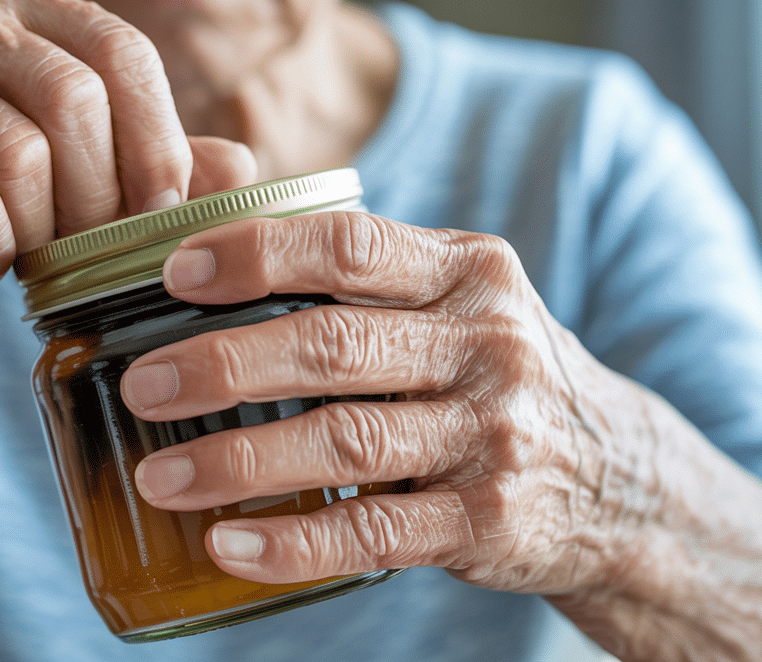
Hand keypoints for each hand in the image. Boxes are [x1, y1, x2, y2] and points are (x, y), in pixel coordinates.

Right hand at [0, 0, 254, 332]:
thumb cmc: (1, 204)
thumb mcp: (95, 178)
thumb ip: (168, 164)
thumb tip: (242, 167)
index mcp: (25, 2)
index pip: (122, 51)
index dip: (157, 143)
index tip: (160, 212)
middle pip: (74, 101)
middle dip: (98, 199)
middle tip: (87, 249)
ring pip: (20, 158)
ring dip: (40, 235)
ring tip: (22, 252)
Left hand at [119, 212, 761, 660]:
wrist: (618, 477)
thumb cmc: (491, 369)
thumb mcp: (453, 296)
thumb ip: (358, 266)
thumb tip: (213, 218)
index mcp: (466, 270)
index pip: (348, 246)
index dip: (255, 254)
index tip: (174, 272)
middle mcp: (486, 344)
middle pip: (333, 345)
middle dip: (224, 364)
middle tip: (143, 384)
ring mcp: (492, 435)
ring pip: (346, 441)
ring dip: (239, 461)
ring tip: (159, 475)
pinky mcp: (490, 520)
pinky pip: (376, 531)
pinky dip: (296, 542)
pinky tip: (229, 543)